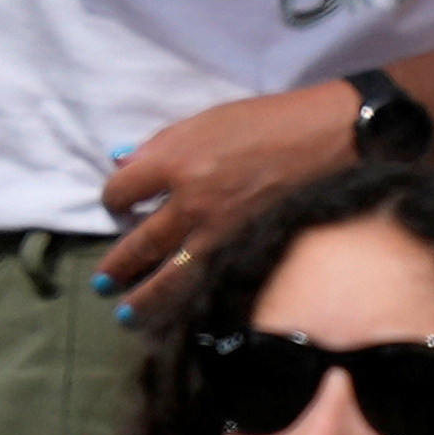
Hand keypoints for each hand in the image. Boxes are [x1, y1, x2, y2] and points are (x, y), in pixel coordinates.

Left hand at [94, 89, 357, 313]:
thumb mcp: (207, 119)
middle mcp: (191, 204)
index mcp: (175, 163)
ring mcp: (221, 234)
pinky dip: (188, 304)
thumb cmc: (269, 121)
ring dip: (143, 301)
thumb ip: (160, 144)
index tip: (119, 206)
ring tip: (127, 315)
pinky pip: (208, 285)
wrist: (329, 138)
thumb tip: (121, 165)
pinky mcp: (249, 251)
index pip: (120, 192)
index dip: (113, 201)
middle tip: (104, 284)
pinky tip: (178, 314)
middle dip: (117, 267)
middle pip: (138, 245)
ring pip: (169, 279)